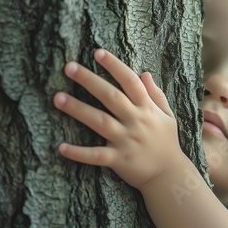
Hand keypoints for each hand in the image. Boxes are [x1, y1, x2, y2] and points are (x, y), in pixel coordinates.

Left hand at [53, 49, 185, 189]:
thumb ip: (156, 94)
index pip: (130, 81)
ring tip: (58, 98)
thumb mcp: (167, 115)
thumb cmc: (167, 142)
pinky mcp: (118, 160)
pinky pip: (96, 155)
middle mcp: (136, 121)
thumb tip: (145, 73)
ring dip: (78, 109)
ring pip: (99, 121)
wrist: (170, 175)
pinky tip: (61, 147)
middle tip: (68, 67)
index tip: (97, 53)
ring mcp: (126, 140)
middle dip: (90, 81)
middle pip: (111, 97)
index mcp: (147, 108)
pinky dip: (79, 153)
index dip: (114, 66)